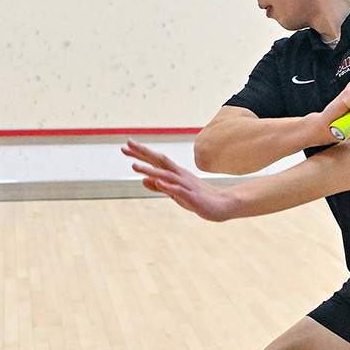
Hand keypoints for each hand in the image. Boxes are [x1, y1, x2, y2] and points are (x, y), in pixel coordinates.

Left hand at [123, 140, 239, 221]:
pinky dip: (167, 185)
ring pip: (166, 174)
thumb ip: (160, 186)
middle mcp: (180, 175)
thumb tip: (143, 180)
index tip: (125, 146)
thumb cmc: (199, 198)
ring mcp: (186, 184)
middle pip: (160, 161)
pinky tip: (158, 182)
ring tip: (134, 166)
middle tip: (126, 145)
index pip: (156, 160)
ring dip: (150, 169)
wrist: (224, 204)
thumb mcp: (176, 193)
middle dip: (143, 153)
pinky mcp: (192, 196)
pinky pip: (178, 190)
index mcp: (175, 173)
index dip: (141, 153)